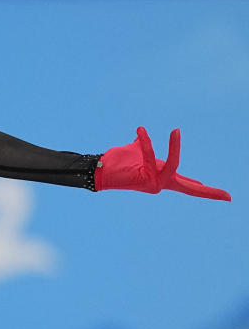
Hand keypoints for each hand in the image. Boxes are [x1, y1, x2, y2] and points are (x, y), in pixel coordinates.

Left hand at [95, 127, 230, 200]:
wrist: (99, 168)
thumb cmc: (118, 162)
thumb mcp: (136, 152)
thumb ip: (141, 146)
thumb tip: (140, 137)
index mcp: (164, 178)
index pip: (190, 186)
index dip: (208, 191)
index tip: (228, 198)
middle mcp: (161, 183)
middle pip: (191, 189)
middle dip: (209, 193)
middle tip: (228, 197)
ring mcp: (153, 184)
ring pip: (173, 166)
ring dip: (174, 148)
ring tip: (176, 131)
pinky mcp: (143, 179)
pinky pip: (150, 156)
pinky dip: (147, 142)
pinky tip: (141, 130)